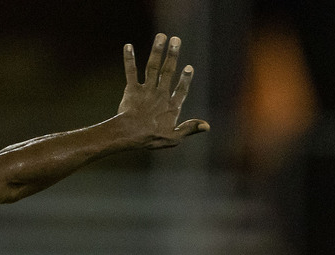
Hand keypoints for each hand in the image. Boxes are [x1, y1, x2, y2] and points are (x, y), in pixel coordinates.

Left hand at [117, 34, 208, 148]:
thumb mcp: (174, 138)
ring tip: (161, 36)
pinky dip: (129, 59)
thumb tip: (207, 126)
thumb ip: (189, 129)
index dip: (185, 80)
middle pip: (168, 71)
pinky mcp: (132, 90)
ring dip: (157, 51)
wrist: (129, 134)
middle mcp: (160, 94)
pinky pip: (131, 72)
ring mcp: (146, 90)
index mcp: (171, 106)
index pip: (181, 90)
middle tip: (176, 39)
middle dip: (173, 55)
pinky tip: (128, 46)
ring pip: (153, 67)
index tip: (189, 67)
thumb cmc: (151, 138)